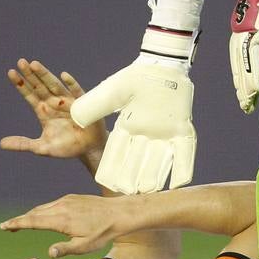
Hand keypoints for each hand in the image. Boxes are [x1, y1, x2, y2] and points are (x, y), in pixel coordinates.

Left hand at [0, 59, 104, 162]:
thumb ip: (23, 144)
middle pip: (39, 86)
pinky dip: (71, 84)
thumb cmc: (66, 147)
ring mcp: (68, 102)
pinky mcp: (82, 106)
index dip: (20, 84)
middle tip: (21, 61)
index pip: (29, 94)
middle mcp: (54, 103)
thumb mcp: (42, 147)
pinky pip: (76, 92)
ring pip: (54, 86)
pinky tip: (63, 75)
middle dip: (30, 74)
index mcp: (43, 110)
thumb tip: (1, 143)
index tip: (11, 72)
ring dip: (45, 75)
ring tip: (34, 64)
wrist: (89, 150)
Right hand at [0, 193, 124, 258]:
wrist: (119, 212)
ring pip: (43, 207)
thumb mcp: (85, 246)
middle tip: (7, 227)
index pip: (33, 221)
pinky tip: (42, 216)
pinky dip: (42, 210)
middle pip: (34, 213)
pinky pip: (52, 204)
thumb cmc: (103, 232)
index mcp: (61, 220)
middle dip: (20, 220)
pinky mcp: (72, 197)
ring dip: (31, 215)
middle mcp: (61, 207)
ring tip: (22, 223)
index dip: (17, 223)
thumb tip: (49, 253)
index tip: (4, 226)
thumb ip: (66, 249)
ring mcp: (67, 200)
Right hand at [70, 59, 195, 193]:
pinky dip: (182, 167)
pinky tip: (180, 183)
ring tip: (149, 191)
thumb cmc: (136, 77)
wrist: (162, 66)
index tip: (105, 182)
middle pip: (138, 161)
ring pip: (158, 160)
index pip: (117, 153)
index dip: (112, 168)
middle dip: (133, 176)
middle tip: (128, 192)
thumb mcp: (113, 93)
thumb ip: (94, 105)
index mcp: (128, 128)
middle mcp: (146, 135)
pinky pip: (184, 152)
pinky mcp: (182, 130)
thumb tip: (74, 117)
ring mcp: (165, 134)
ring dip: (154, 175)